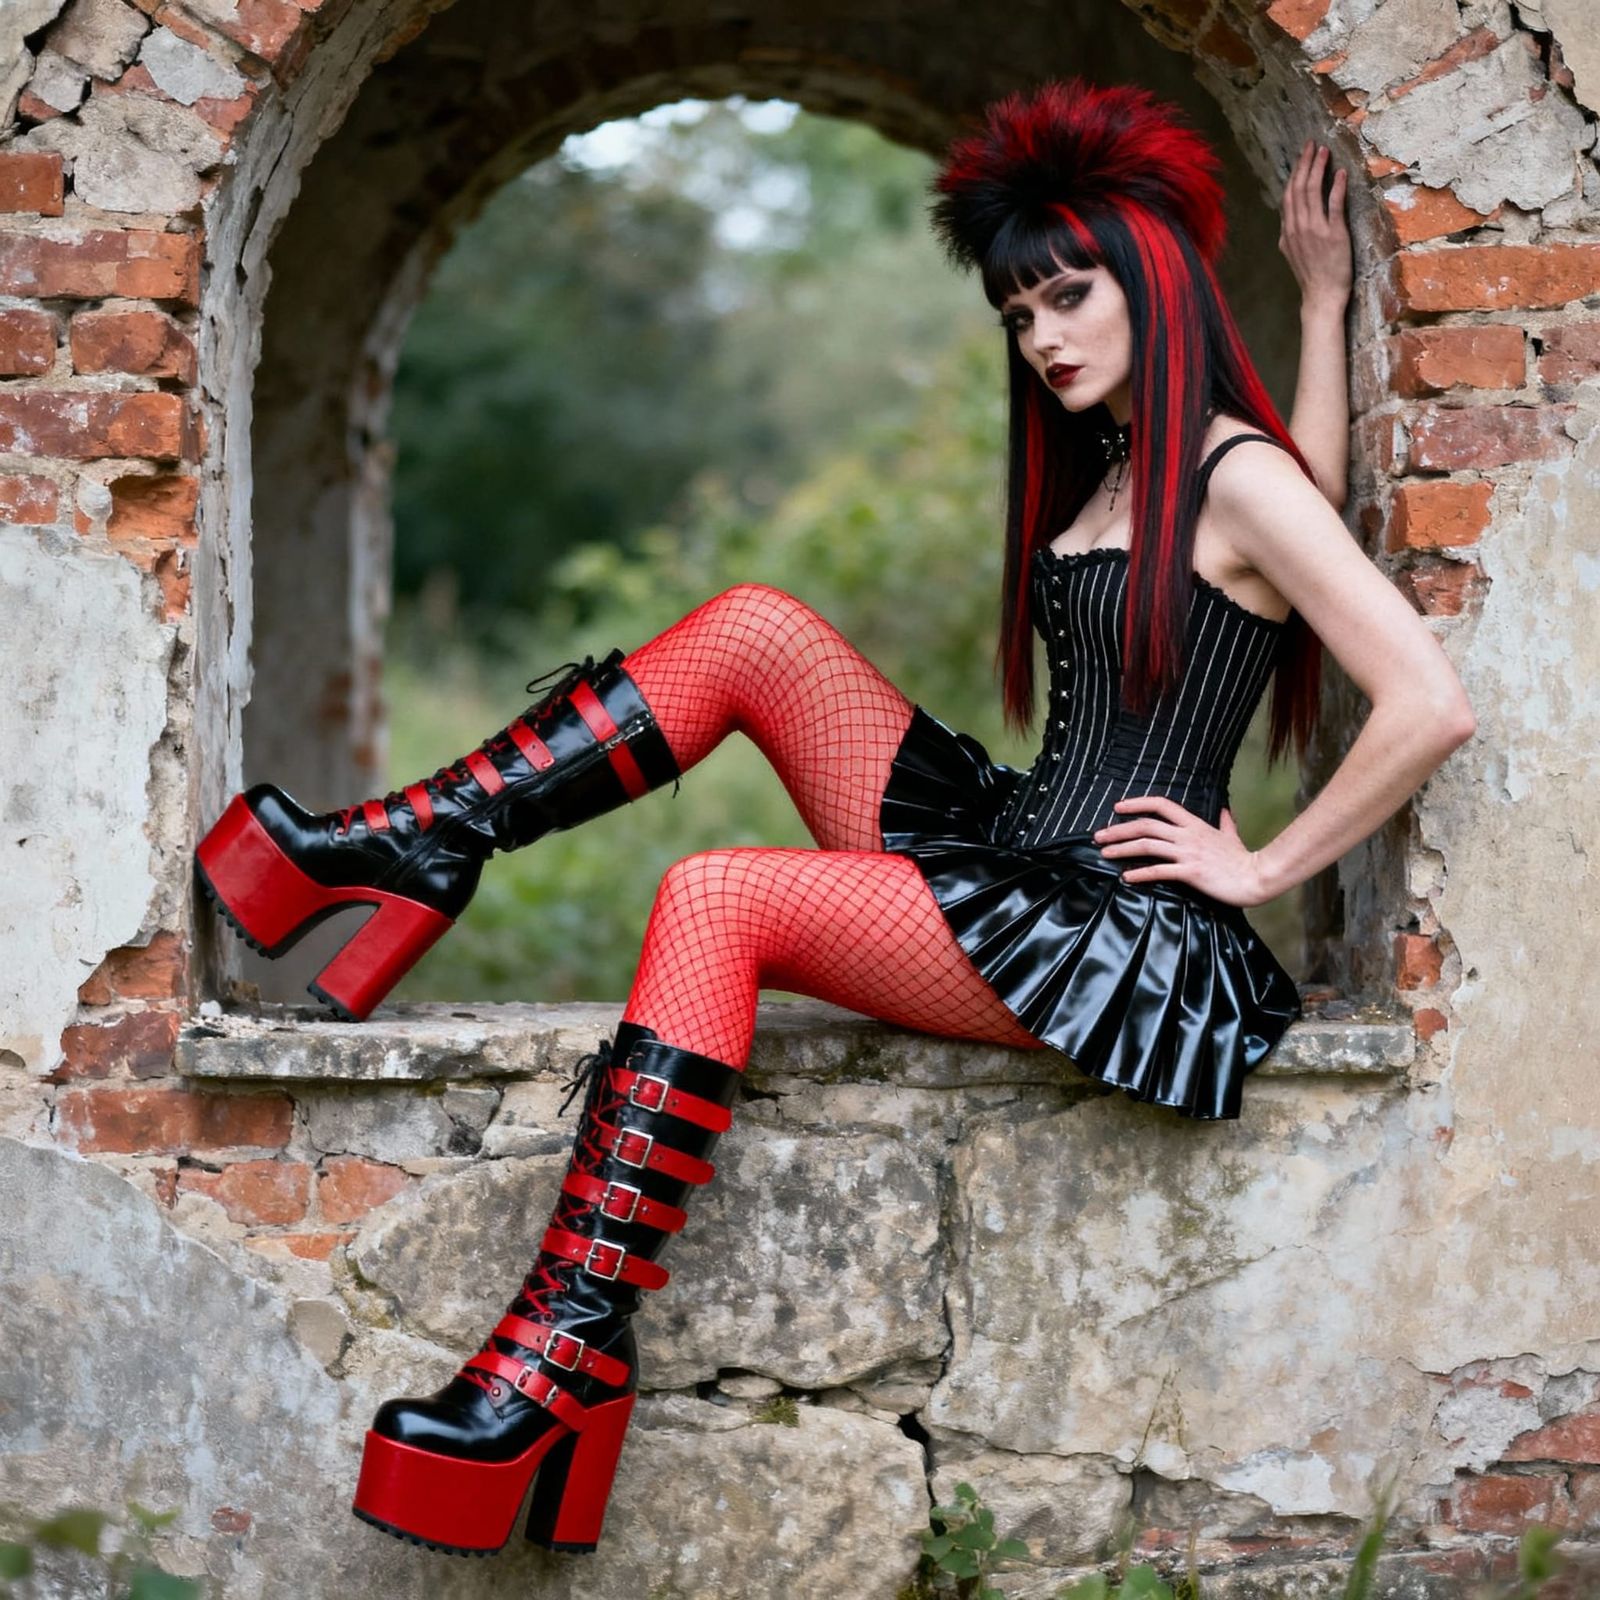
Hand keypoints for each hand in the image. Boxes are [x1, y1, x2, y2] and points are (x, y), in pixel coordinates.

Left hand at [1092, 796, 1272, 907]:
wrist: (1257, 878)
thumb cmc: (1243, 860)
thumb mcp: (1232, 836)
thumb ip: (1225, 823)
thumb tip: (1225, 811)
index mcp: (1195, 824)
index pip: (1161, 804)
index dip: (1137, 803)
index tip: (1117, 807)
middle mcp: (1188, 835)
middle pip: (1146, 826)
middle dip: (1118, 829)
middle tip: (1099, 836)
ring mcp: (1189, 853)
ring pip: (1147, 846)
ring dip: (1122, 849)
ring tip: (1104, 854)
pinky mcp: (1191, 872)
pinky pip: (1159, 871)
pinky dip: (1140, 874)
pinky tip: (1126, 877)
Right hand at [1279, 137, 1350, 311]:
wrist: (1321, 296)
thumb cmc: (1310, 276)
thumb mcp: (1292, 254)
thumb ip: (1289, 235)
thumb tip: (1288, 221)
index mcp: (1287, 231)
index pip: (1288, 195)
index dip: (1295, 173)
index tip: (1303, 156)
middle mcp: (1297, 228)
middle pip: (1298, 188)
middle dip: (1305, 163)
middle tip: (1312, 145)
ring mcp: (1315, 230)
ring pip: (1312, 192)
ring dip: (1318, 169)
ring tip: (1324, 152)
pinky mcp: (1333, 234)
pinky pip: (1334, 205)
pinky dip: (1336, 187)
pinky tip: (1340, 173)